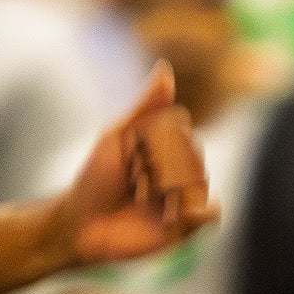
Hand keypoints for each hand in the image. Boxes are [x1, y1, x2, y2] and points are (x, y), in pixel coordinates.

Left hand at [52, 65, 215, 268]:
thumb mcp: (116, 138)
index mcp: (164, 145)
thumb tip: (165, 67)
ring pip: (200, 183)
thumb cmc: (94, 179)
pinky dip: (204, 211)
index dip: (158, 143)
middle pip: (193, 157)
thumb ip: (145, 108)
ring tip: (142, 202)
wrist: (81, 226)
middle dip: (160, 170)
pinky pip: (212, 214)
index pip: (182, 130)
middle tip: (133, 184)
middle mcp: (178, 168)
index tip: (130, 156)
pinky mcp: (186, 225)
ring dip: (170, 192)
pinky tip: (178, 213)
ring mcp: (183, 196)